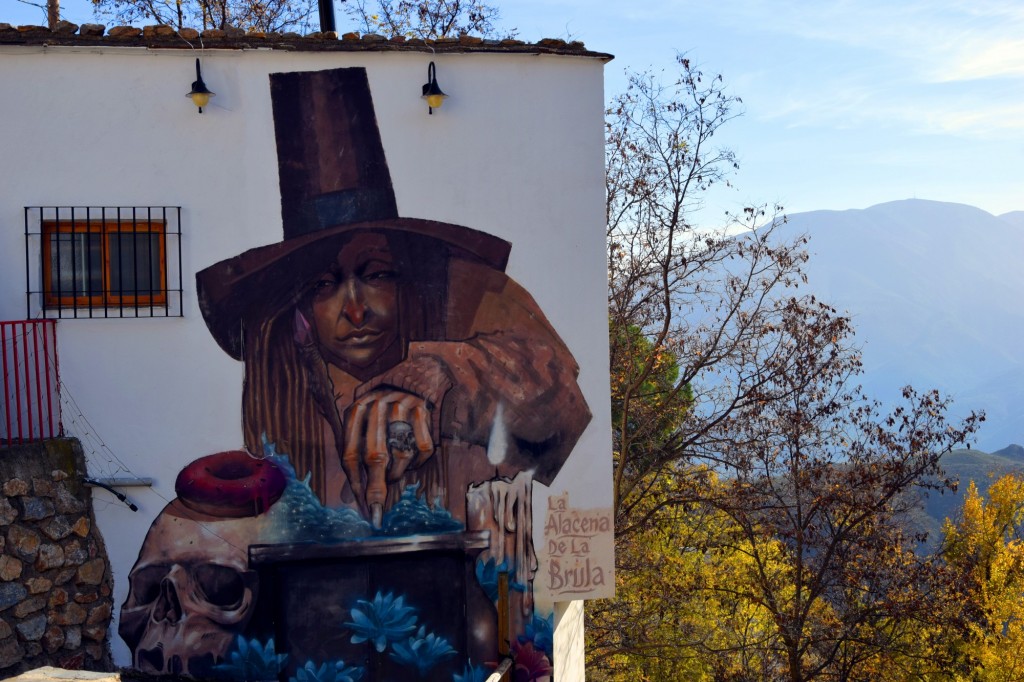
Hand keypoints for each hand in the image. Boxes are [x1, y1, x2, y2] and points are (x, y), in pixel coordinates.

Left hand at [340, 388, 434, 526]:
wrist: (408, 380)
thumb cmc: (380, 414)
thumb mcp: (361, 426)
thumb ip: (355, 457)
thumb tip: (356, 498)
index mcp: (355, 411)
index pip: (350, 454)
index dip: (355, 484)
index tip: (365, 508)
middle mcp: (376, 406)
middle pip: (375, 456)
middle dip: (377, 487)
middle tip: (378, 510)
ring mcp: (401, 406)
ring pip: (402, 454)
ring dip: (399, 471)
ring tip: (396, 471)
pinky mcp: (422, 409)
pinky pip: (424, 448)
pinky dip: (419, 459)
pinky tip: (413, 456)